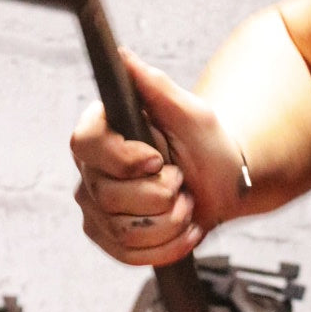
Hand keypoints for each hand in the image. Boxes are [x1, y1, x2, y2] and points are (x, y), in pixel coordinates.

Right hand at [71, 49, 243, 266]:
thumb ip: (155, 86)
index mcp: (99, 131)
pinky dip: (170, 247)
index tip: (160, 158)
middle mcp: (89, 169)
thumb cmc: (206, 142)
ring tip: (186, 203)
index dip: (126, 160)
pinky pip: (132, 255)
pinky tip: (187, 230)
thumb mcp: (190, 111)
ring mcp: (96, 208)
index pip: (87, 147)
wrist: (223, 182)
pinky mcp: (110, 239)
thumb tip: (123, 56)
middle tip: (181, 180)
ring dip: (171, 221)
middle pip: (109, 197)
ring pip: (125, 231)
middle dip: (161, 195)